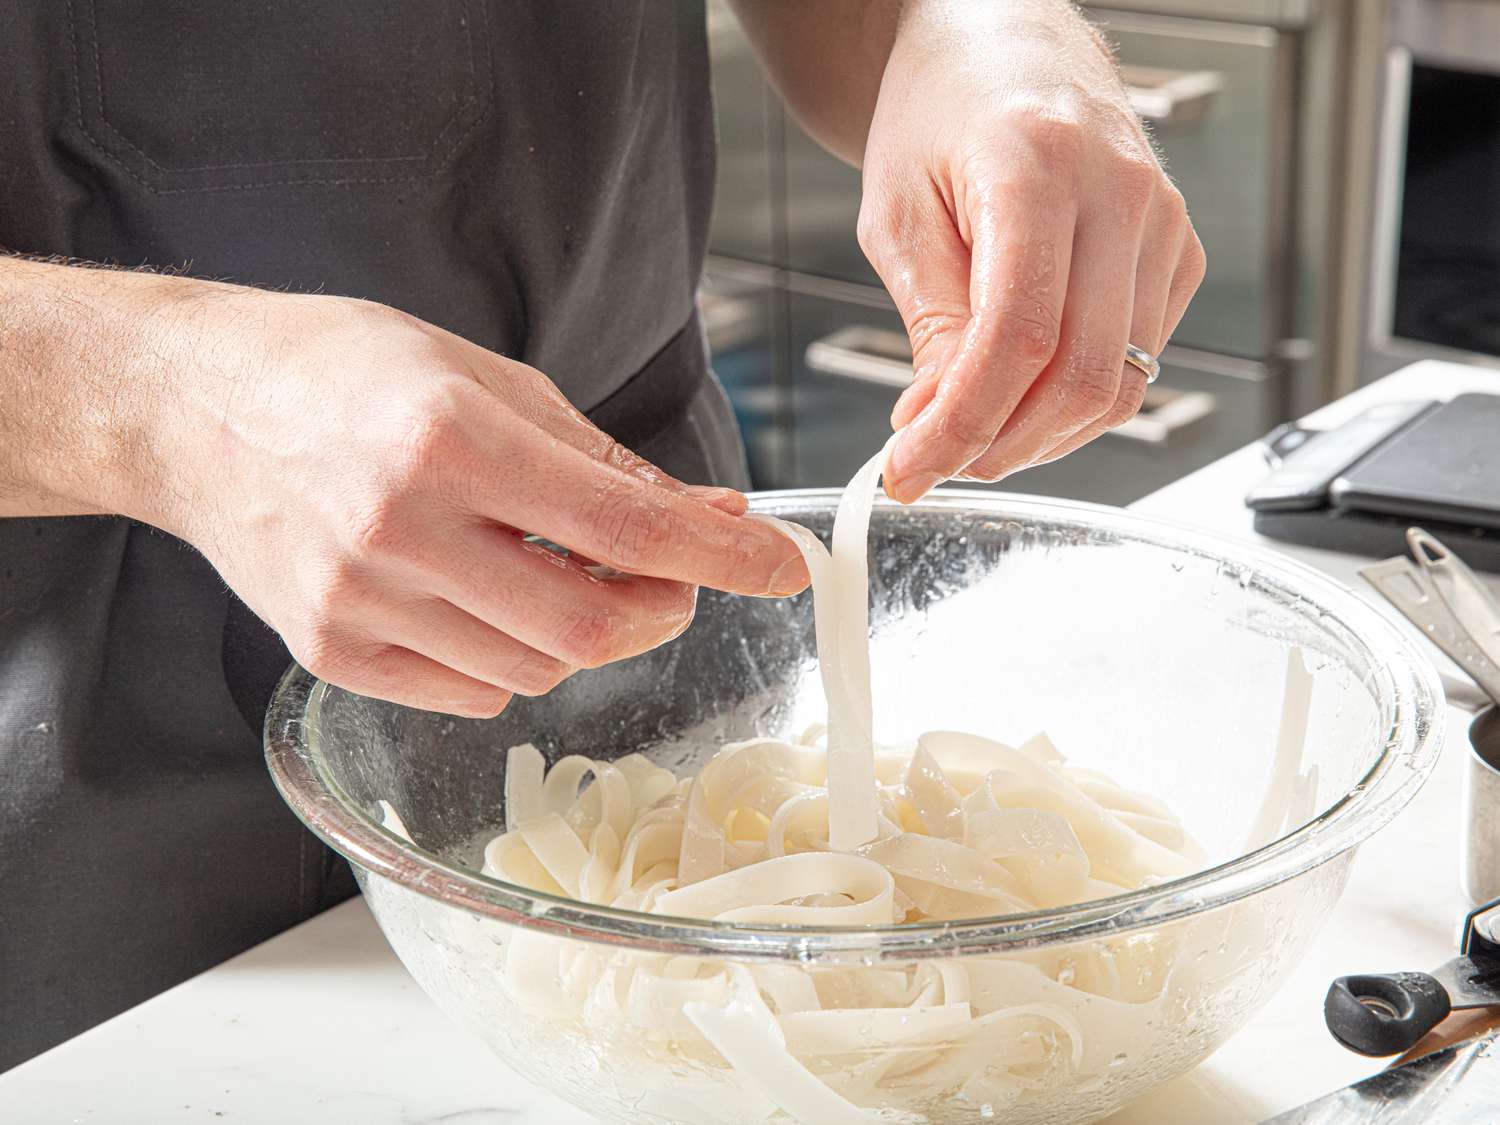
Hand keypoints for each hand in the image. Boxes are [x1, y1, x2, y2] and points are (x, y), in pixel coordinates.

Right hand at [125, 285, 808, 716]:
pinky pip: (473, 693)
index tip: (783, 569)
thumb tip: (708, 516)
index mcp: (449, 441)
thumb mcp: (488, 380)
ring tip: (564, 571)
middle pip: (590, 625)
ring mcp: (357, 603)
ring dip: (588, 633)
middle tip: (674, 578)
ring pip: (537, 669)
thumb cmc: (346, 372)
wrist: (194, 408)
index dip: (723, 555)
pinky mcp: (330, 654)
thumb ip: (603, 461)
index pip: (623, 523)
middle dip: (662, 610)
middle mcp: (400, 530)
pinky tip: (495, 601)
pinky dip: (516, 658)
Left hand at [858, 1, 1206, 500]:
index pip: (1018, 338)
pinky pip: (1140, 364)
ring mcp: (1163, 224)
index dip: (962, 425)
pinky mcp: (1178, 254)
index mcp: (1038, 167)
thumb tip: (940, 426)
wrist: (1001, 49)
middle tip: (935, 460)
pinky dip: (1077, 403)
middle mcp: (1120, 192)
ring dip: (1039, 437)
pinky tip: (1022, 395)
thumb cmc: (939, 116)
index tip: (911, 469)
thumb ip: (930, 325)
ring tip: (972, 429)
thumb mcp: (900, 217)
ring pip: (1120, 385)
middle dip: (1000, 445)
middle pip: (1082, 376)